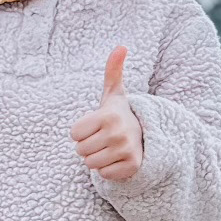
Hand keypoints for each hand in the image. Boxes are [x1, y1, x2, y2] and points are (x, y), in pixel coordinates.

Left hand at [70, 45, 142, 181]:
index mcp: (108, 115)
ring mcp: (127, 150)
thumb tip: (121, 46)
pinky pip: (104, 175)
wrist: (146, 136)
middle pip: (80, 150)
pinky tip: (118, 159)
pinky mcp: (132, 166)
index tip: (96, 126)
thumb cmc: (120, 115)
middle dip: (88, 146)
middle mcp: (118, 132)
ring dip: (97, 159)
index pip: (74, 134)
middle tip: (104, 138)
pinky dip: (108, 170)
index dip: (82, 131)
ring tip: (110, 148)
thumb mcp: (114, 94)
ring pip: (90, 164)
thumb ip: (112, 71)